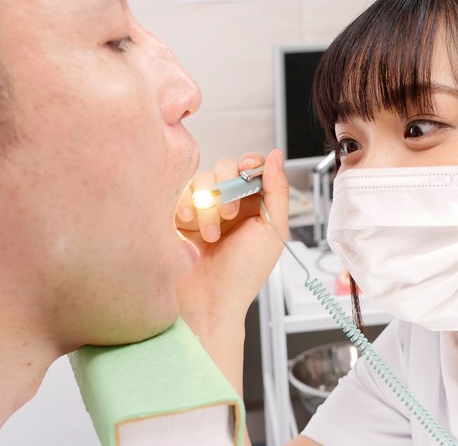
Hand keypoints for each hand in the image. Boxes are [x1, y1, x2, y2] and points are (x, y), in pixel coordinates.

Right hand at [174, 149, 288, 335]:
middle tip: (230, 214)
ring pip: (202, 180)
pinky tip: (189, 225)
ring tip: (210, 235)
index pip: (253, 166)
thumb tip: (277, 155)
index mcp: (256, 204)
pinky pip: (179, 194)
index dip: (250, 165)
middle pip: (226, 167)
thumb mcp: (272, 231)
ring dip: (208, 204)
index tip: (247, 174)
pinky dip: (185, 206)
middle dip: (228, 187)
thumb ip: (278, 191)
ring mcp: (204, 209)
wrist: (209, 302)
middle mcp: (231, 203)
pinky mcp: (180, 217)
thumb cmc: (244, 274)